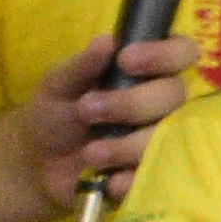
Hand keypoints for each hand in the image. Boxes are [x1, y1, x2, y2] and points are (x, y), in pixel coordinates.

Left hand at [25, 33, 192, 213]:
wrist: (40, 164)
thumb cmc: (56, 113)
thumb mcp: (58, 85)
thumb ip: (82, 65)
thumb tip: (106, 41)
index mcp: (146, 70)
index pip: (180, 51)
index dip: (163, 54)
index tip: (125, 61)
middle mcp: (161, 103)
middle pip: (175, 95)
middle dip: (132, 103)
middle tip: (87, 110)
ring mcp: (161, 140)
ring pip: (167, 138)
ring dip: (127, 145)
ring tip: (90, 152)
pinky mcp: (153, 174)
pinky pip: (158, 176)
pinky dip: (132, 179)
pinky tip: (110, 179)